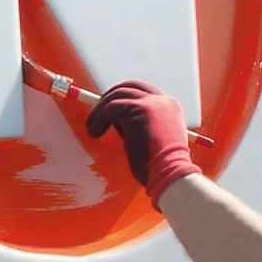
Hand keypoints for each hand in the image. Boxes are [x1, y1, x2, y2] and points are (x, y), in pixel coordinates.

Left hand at [85, 80, 201, 203]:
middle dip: (110, 97)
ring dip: (100, 110)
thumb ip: (136, 123)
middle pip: (130, 86)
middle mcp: (163, 101)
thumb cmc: (157, 166)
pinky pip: (111, 108)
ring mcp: (152, 103)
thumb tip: (113, 118)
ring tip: (92, 128)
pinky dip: (98, 119)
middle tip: (96, 114)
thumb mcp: (150, 138)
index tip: (109, 110)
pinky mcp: (140, 110)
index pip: (143, 91)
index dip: (124, 98)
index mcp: (169, 107)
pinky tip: (94, 133)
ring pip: (117, 95)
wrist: (169, 175)